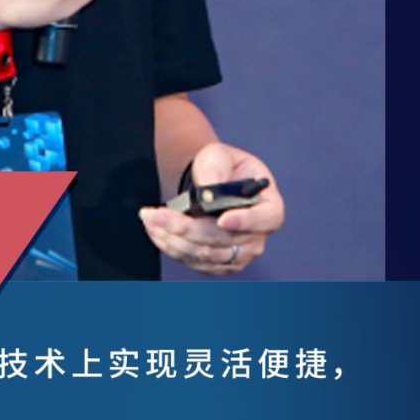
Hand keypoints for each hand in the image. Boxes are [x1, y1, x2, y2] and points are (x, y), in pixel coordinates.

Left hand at [139, 142, 283, 275]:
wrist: (210, 184)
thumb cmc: (222, 168)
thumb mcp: (220, 155)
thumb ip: (216, 166)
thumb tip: (209, 184)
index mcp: (269, 206)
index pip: (266, 218)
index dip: (246, 222)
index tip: (223, 220)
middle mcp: (258, 236)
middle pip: (223, 239)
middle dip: (185, 227)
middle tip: (157, 214)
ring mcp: (239, 254)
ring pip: (204, 253)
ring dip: (173, 238)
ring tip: (150, 218)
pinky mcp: (218, 264)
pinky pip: (194, 261)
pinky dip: (171, 247)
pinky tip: (156, 231)